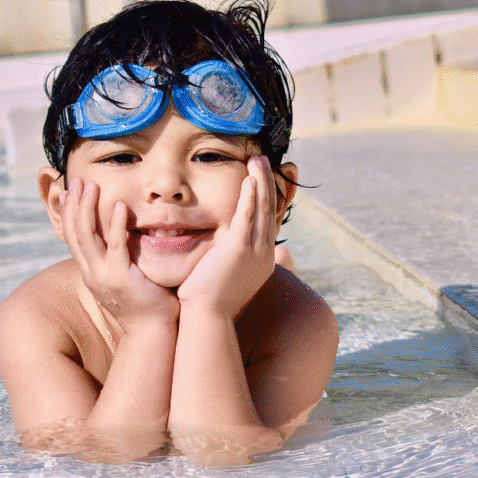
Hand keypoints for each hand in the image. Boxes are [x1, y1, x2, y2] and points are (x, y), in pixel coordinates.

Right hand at [60, 179, 179, 328]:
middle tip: (76, 181)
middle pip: (74, 233)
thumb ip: (116, 259)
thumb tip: (119, 238)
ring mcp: (103, 276)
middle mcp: (91, 273)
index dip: (69, 212)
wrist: (151, 331)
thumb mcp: (121, 278)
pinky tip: (119, 207)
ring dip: (88, 209)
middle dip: (74, 205)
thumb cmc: (143, 304)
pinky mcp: (120, 278)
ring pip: (87, 236)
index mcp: (90, 272)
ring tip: (91, 187)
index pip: (72, 237)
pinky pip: (115, 246)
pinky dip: (115, 225)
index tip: (71, 191)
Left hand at [177, 156, 276, 318]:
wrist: (207, 317)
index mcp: (262, 259)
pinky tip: (249, 179)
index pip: (268, 220)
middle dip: (268, 183)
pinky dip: (250, 196)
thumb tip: (223, 252)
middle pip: (269, 209)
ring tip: (258, 160)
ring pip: (261, 208)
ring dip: (260, 182)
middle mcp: (264, 253)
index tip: (266, 178)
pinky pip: (247, 216)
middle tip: (264, 161)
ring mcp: (255, 251)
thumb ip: (229, 259)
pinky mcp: (239, 249)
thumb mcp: (226, 276)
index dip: (269, 197)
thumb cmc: (210, 301)